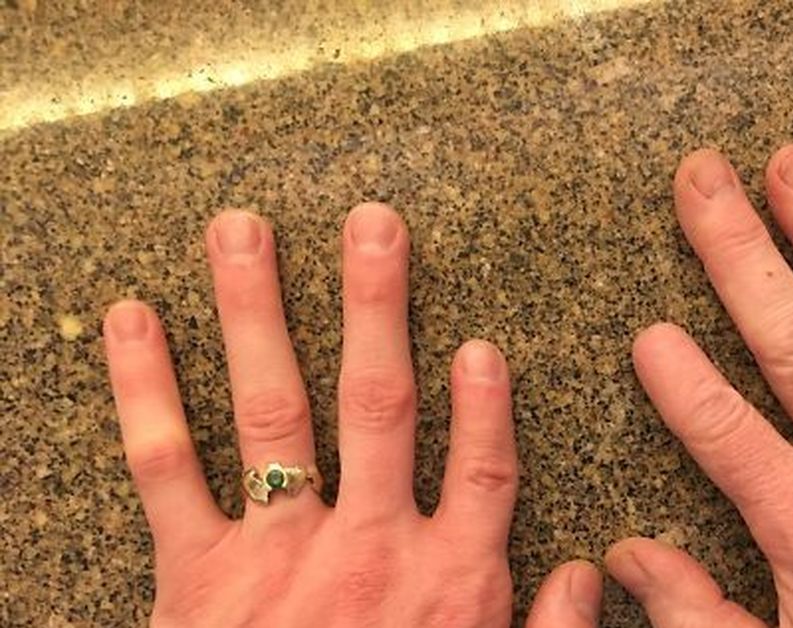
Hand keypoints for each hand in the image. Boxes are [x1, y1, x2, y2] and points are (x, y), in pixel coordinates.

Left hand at [103, 204, 519, 625]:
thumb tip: (591, 575)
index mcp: (447, 585)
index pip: (482, 471)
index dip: (485, 405)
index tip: (480, 344)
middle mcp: (367, 549)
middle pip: (379, 405)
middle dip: (375, 306)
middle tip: (370, 223)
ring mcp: (279, 555)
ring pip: (275, 412)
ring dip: (258, 313)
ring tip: (244, 231)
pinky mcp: (195, 576)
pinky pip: (167, 469)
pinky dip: (147, 390)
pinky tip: (133, 317)